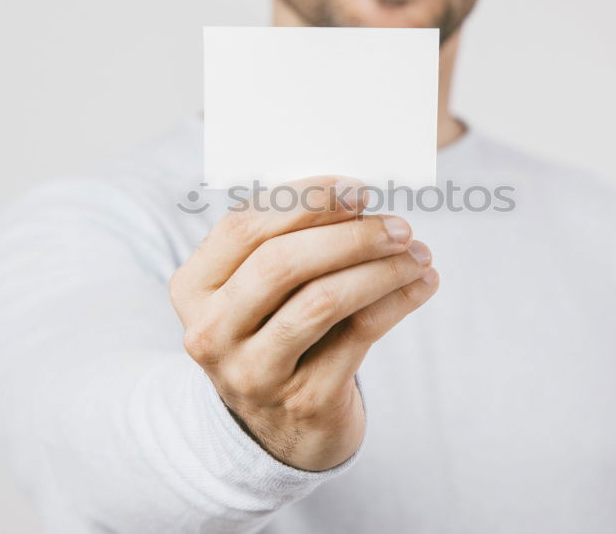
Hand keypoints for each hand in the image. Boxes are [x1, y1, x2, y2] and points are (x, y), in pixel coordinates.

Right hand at [169, 176, 438, 470]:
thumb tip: (354, 196)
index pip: (243, 227)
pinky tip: (422, 283)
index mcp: (193, 288)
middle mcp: (211, 332)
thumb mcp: (258, 290)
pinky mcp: (303, 400)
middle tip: (398, 225)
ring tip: (418, 253)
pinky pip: (359, 335)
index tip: (357, 187)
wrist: (281, 429)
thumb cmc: (276, 331)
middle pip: (281, 263)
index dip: (304, 201)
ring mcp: (254, 372)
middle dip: (349, 235)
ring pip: (322, 300)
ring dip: (381, 268)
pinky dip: (398, 301)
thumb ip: (285, 243)